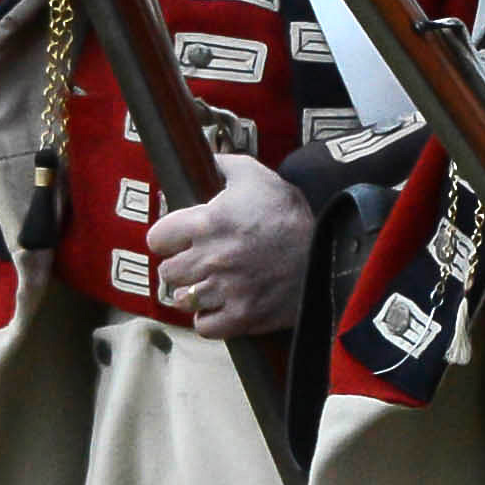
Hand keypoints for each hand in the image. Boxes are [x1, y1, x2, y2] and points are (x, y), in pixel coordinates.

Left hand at [141, 153, 312, 338]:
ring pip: (182, 299)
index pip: (156, 239)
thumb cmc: (291, 214)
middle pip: (167, 271)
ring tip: (206, 285)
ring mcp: (226, 290)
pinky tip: (219, 306)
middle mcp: (211, 258)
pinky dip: (208, 319)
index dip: (167, 238)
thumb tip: (205, 158)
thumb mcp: (258, 177)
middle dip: (180, 266)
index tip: (178, 240)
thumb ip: (225, 165)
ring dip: (192, 292)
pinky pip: (205, 326)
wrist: (328, 251)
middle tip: (196, 262)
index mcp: (207, 222)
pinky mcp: (242, 316)